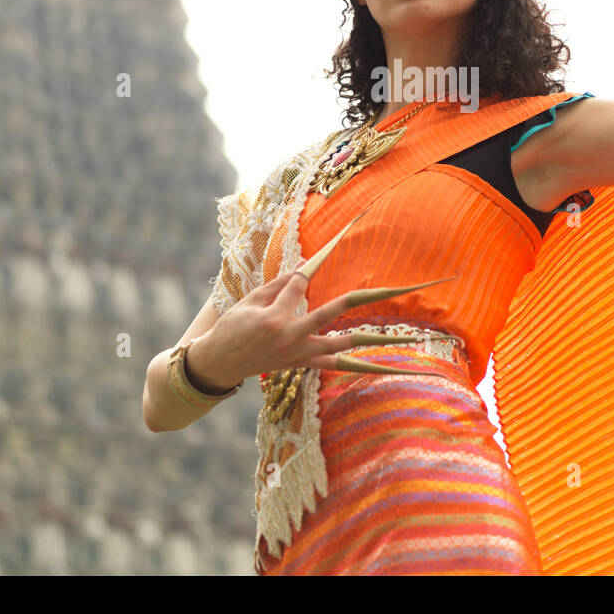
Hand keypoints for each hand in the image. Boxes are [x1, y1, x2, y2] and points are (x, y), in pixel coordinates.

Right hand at [188, 259, 387, 386]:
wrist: (220, 363)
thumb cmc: (232, 328)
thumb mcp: (250, 301)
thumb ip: (279, 284)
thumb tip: (305, 265)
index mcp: (273, 317)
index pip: (299, 285)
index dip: (312, 266)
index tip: (329, 249)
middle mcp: (290, 336)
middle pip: (330, 312)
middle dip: (357, 299)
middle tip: (386, 288)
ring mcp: (297, 353)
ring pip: (339, 346)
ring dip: (366, 339)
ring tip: (394, 336)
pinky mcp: (300, 364)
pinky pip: (331, 365)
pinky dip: (352, 363)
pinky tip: (375, 363)